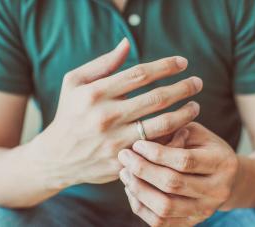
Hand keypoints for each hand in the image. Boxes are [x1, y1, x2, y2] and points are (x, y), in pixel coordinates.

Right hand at [29, 39, 202, 188]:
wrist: (56, 157)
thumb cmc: (68, 114)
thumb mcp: (74, 83)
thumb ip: (102, 63)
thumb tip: (127, 44)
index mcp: (94, 93)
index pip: (140, 74)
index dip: (166, 66)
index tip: (183, 62)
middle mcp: (105, 117)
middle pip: (156, 98)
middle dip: (183, 88)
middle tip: (197, 82)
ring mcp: (114, 142)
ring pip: (162, 125)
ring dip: (185, 113)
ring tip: (196, 106)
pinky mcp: (121, 162)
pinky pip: (155, 148)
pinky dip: (172, 137)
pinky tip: (183, 128)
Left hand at [119, 122, 238, 226]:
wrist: (227, 178)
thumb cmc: (205, 148)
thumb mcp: (195, 132)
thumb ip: (173, 133)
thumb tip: (143, 141)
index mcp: (222, 163)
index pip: (185, 161)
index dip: (157, 153)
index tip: (136, 144)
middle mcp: (217, 190)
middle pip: (173, 184)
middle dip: (142, 170)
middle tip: (124, 156)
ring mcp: (205, 210)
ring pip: (165, 207)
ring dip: (139, 190)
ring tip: (124, 173)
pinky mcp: (192, 223)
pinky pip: (161, 222)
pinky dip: (141, 207)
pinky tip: (132, 189)